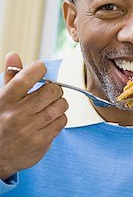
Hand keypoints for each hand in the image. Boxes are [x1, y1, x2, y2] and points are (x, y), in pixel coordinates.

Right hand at [0, 52, 67, 179]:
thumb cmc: (2, 122)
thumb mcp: (1, 99)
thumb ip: (10, 78)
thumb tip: (14, 55)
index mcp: (5, 100)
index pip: (26, 78)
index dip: (38, 69)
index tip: (41, 69)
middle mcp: (16, 114)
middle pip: (51, 91)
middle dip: (55, 89)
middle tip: (51, 92)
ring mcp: (29, 129)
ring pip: (60, 106)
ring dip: (60, 104)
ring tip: (52, 106)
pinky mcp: (41, 141)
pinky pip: (62, 122)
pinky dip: (60, 118)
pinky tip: (51, 120)